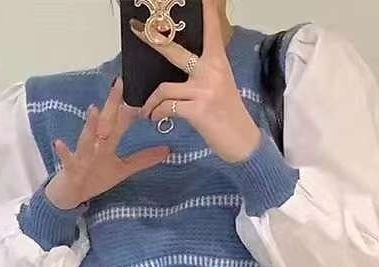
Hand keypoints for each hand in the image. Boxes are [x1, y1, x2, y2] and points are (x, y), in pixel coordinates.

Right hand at [45, 76, 170, 208]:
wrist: (71, 193)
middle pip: (105, 123)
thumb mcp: (123, 169)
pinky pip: (67, 159)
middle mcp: (96, 144)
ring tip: (93, 110)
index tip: (143, 90)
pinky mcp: (71, 168)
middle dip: (111, 104)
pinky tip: (58, 143)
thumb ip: (143, 159)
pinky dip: (63, 152)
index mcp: (108, 142)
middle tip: (119, 84)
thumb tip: (168, 150)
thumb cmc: (96, 177)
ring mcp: (83, 155)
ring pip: (87, 139)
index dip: (132, 107)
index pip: (122, 122)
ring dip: (90, 125)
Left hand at [133, 0, 262, 163]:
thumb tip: (180, 66)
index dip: (205, 10)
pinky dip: (157, 115)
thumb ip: (203, 72)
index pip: (210, 29)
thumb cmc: (228, 114)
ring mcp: (204, 90)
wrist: (243, 142)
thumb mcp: (220, 86)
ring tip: (146, 111)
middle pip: (174, 50)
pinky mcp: (198, 110)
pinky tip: (155, 119)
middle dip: (151, 39)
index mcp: (217, 61)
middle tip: (135, 29)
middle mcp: (211, 70)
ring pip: (164, 88)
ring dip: (150, 103)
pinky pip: (168, 108)